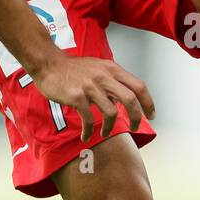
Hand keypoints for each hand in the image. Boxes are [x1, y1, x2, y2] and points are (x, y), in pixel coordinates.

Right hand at [31, 53, 154, 143]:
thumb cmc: (73, 68)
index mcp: (112, 69)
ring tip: (105, 133)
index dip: (148, 102)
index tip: (151, 115)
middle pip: (130, 99)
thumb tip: (123, 101)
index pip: (139, 86)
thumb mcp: (98, 68)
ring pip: (111, 112)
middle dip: (136, 117)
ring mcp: (91, 87)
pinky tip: (86, 135)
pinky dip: (89, 131)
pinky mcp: (77, 96)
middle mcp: (104, 77)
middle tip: (134, 127)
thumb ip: (112, 81)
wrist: (49, 63)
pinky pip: (88, 119)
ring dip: (110, 127)